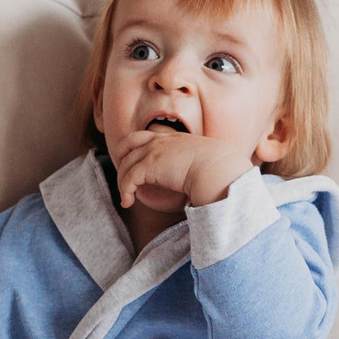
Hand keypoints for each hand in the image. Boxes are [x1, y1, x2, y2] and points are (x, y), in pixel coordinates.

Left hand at [110, 129, 256, 210]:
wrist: (218, 168)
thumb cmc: (218, 168)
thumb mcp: (203, 161)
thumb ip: (194, 165)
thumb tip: (197, 181)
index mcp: (173, 138)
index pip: (144, 137)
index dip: (134, 149)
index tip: (133, 165)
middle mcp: (160, 141)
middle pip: (127, 144)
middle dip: (120, 159)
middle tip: (123, 178)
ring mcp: (153, 151)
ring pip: (126, 165)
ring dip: (122, 183)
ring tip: (126, 198)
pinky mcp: (149, 165)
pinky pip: (128, 179)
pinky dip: (124, 191)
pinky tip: (128, 202)